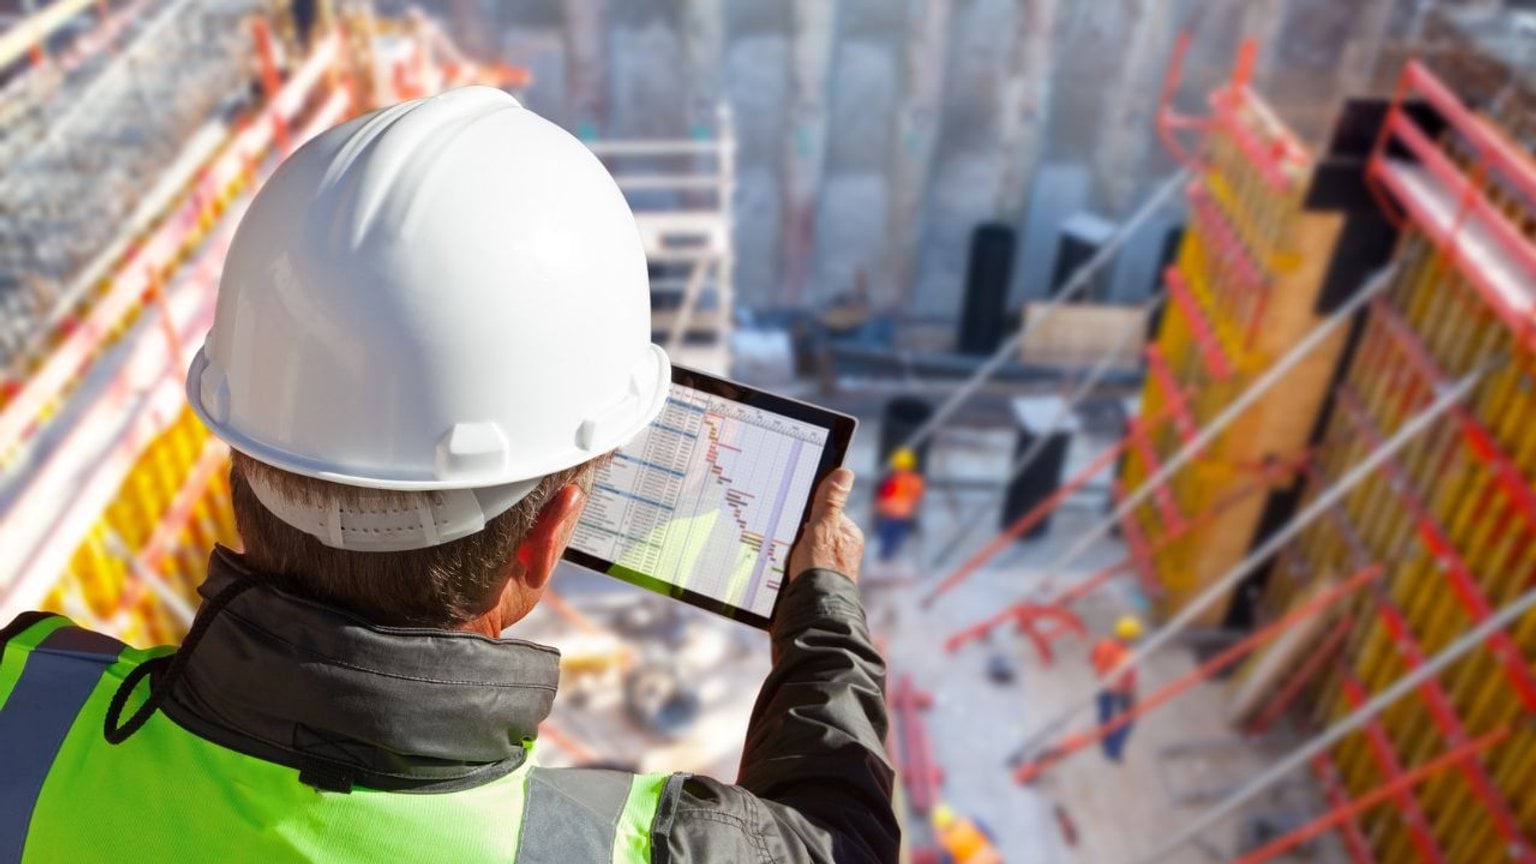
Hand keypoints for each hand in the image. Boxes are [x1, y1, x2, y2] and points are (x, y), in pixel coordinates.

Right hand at [788, 468, 863, 582]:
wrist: (813, 613)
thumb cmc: (821, 570)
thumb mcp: (822, 530)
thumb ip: (830, 502)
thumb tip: (844, 473)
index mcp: (850, 536)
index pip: (826, 512)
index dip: (808, 514)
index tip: (793, 517)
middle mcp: (842, 551)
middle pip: (814, 530)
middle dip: (797, 533)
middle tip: (785, 538)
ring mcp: (829, 567)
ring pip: (804, 548)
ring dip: (791, 550)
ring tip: (782, 556)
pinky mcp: (815, 581)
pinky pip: (799, 565)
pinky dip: (788, 565)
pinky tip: (780, 569)